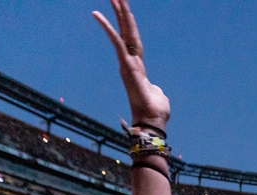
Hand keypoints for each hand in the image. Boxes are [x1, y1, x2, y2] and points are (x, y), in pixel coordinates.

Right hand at [93, 0, 170, 129]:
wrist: (152, 121)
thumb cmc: (156, 112)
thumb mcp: (158, 95)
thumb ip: (155, 88)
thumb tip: (156, 90)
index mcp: (138, 66)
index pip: (133, 40)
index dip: (129, 25)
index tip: (124, 9)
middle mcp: (131, 61)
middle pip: (127, 32)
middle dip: (122, 13)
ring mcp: (128, 63)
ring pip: (123, 33)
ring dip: (118, 14)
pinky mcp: (126, 66)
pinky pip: (116, 43)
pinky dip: (108, 29)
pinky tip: (98, 15)